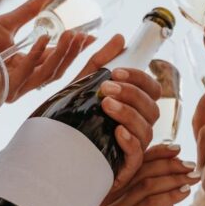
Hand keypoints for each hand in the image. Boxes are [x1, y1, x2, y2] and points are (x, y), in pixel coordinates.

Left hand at [0, 0, 93, 101]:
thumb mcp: (9, 22)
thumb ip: (31, 10)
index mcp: (27, 68)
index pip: (57, 62)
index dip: (75, 50)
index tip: (92, 37)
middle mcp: (23, 82)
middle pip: (56, 71)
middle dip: (73, 54)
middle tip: (84, 35)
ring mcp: (14, 88)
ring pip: (45, 74)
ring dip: (59, 54)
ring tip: (70, 34)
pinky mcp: (2, 89)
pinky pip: (24, 74)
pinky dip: (35, 56)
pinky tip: (42, 40)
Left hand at [73, 36, 163, 193]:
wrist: (52, 156)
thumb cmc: (71, 120)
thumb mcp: (82, 87)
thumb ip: (101, 62)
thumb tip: (120, 38)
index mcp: (134, 106)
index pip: (151, 89)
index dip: (139, 78)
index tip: (117, 72)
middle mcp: (139, 125)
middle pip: (152, 107)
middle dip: (131, 94)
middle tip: (106, 88)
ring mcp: (134, 147)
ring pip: (146, 129)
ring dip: (128, 114)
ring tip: (106, 105)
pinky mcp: (125, 167)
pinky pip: (137, 155)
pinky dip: (130, 141)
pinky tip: (116, 131)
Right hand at [101, 145, 199, 205]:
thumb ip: (156, 184)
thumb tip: (175, 158)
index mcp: (113, 187)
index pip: (134, 161)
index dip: (157, 151)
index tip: (178, 148)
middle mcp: (108, 197)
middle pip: (141, 170)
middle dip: (170, 164)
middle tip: (191, 165)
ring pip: (146, 185)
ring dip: (174, 179)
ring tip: (192, 178)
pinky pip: (149, 204)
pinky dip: (169, 196)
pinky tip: (184, 193)